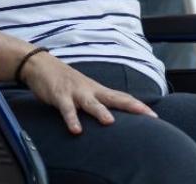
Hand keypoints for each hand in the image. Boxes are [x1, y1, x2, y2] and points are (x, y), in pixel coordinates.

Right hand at [18, 50, 155, 133]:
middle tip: (147, 115)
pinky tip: (76, 130)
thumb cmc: (64, 81)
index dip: (138, 106)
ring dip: (100, 112)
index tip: (154, 115)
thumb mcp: (84, 91)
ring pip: (91, 103)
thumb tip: (111, 117)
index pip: (121, 98)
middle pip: (114, 98)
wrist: (40, 64)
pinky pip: (66, 109)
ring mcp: (75, 92)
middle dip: (131, 106)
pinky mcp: (60, 95)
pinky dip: (71, 119)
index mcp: (97, 90)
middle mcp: (90, 90)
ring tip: (109, 122)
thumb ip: (96, 103)